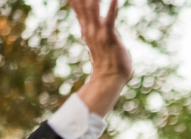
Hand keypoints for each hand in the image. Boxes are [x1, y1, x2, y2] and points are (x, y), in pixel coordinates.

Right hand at [72, 0, 132, 117]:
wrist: (110, 79)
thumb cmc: (107, 62)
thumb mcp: (97, 41)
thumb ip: (95, 30)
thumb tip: (92, 23)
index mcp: (87, 29)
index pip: (78, 7)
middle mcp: (90, 29)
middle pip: (82, 5)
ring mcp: (99, 33)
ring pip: (93, 10)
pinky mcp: (109, 38)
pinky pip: (110, 20)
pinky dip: (112, 8)